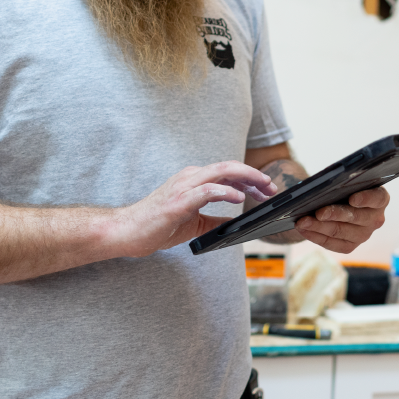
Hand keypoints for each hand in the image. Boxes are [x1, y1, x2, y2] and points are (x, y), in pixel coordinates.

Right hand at [114, 162, 276, 256]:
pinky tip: (238, 198)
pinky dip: (225, 191)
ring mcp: (183, 186)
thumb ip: (215, 219)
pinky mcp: (178, 201)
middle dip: (254, 176)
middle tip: (271, 187)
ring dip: (246, 178)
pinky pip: (206, 190)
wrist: (127, 232)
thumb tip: (237, 223)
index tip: (267, 189)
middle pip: (229, 166)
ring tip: (262, 188)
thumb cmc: (156, 225)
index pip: (227, 172)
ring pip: (220, 172)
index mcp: (194, 180)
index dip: (250, 178)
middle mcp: (190, 177)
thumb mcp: (194, 223)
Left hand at [295, 187, 388, 253]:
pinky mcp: (351, 246)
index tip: (352, 199)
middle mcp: (375, 218)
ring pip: (341, 231)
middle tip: (318, 212)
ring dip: (319, 226)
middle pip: (355, 217)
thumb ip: (340, 182)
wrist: (337, 202)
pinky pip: (333, 244)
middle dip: (334, 214)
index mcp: (380, 199)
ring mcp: (364, 234)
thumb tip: (322, 186)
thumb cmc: (343, 187)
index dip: (365, 198)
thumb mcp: (345, 181)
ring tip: (303, 221)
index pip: (377, 198)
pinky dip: (316, 236)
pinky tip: (304, 229)